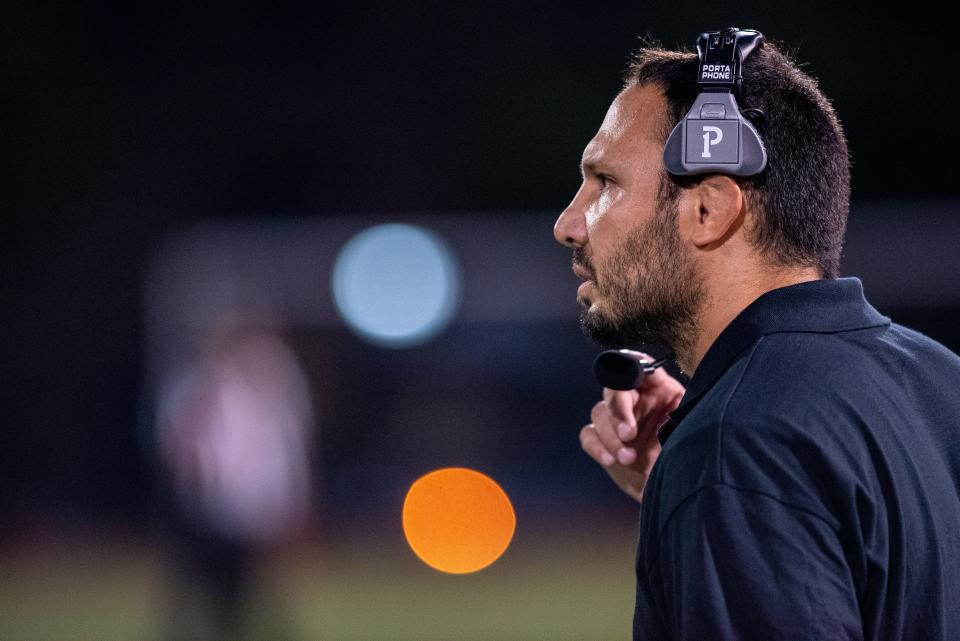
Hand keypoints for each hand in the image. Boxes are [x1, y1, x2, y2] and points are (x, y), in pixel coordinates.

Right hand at [579, 351, 685, 502]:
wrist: (683, 495)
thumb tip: (658, 387)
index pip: (638, 366)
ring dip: (610, 436)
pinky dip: (597, 447)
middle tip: (629, 435)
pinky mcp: (606, 443)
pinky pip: (588, 436)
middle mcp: (638, 402)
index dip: (628, 371)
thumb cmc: (694, 461)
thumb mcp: (692, 429)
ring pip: (599, 413)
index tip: (631, 390)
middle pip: (613, 390)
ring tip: (628, 458)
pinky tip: (611, 460)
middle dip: (618, 412)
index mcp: (661, 390)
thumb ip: (677, 407)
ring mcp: (620, 422)